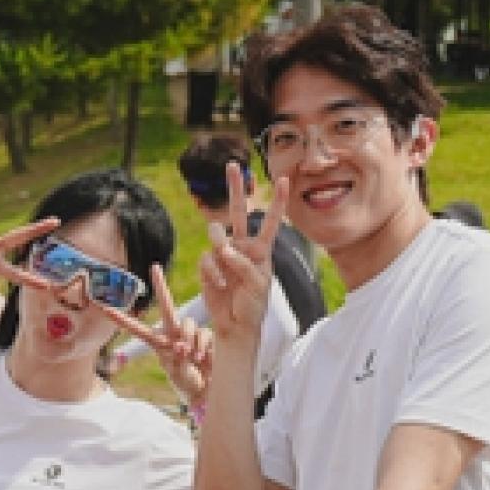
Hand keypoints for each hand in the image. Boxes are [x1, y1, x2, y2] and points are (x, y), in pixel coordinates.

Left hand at [101, 266, 212, 403]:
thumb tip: (181, 346)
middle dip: (161, 286)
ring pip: (187, 323)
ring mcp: (189, 333)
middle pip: (167, 306)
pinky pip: (203, 334)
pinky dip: (202, 346)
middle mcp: (173, 333)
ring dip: (189, 339)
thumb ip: (178, 360)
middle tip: (155, 267)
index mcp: (158, 343)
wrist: (207, 386)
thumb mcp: (178, 374)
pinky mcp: (204, 335)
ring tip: (193, 357)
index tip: (103, 308)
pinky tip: (202, 358)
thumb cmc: (187, 381)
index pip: (137, 328)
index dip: (121, 319)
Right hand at [197, 162, 284, 343]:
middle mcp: (242, 246)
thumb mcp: (259, 286)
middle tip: (232, 165)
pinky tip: (220, 285)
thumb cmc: (253, 305)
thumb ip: (244, 264)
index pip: (270, 221)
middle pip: (238, 211)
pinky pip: (206, 259)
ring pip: (216, 232)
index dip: (277, 201)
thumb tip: (224, 249)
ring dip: (221, 245)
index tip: (282, 180)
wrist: (236, 324)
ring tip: (225, 260)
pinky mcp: (207, 264)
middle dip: (235, 188)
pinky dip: (213, 273)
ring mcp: (223, 254)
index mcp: (261, 249)